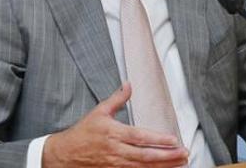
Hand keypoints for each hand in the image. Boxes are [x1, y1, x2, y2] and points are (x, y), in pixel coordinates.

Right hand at [42, 83, 187, 167]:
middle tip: (184, 153)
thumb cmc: (82, 133)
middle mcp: (115, 151)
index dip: (158, 140)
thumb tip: (129, 85)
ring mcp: (113, 165)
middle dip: (167, 156)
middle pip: (145, 156)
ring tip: (181, 163)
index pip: (140, 137)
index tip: (174, 140)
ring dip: (162, 166)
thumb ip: (117, 99)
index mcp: (113, 133)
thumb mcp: (98, 112)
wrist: (61, 156)